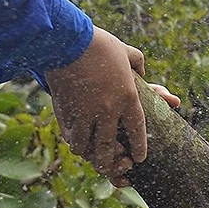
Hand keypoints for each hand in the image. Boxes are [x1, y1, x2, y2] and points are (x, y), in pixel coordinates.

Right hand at [45, 28, 177, 185]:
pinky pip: (70, 136)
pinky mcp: (65, 111)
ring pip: (87, 147)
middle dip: (112, 162)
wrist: (66, 40)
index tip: (139, 158)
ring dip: (90, 155)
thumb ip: (138, 63)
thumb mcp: (125, 51)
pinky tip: (77, 142)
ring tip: (93, 157)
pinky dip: (74, 142)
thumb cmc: (99, 44)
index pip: (137, 130)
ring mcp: (84, 113)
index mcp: (127, 97)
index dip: (139, 147)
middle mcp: (107, 110)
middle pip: (109, 148)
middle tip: (115, 166)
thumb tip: (143, 72)